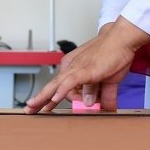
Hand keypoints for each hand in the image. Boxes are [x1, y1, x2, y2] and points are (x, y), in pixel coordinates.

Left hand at [24, 17, 149, 113]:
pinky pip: (69, 82)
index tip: (43, 108)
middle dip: (39, 100)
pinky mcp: (85, 70)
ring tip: (50, 111)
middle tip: (28, 111)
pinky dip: (61, 91)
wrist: (121, 38)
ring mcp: (77, 68)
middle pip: (52, 86)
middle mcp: (71, 67)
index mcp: (74, 68)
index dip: (49, 98)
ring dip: (51, 101)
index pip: (59, 86)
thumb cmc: (114, 54)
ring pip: (57, 86)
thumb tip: (102, 107)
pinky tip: (53, 99)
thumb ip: (104, 94)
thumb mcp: (108, 80)